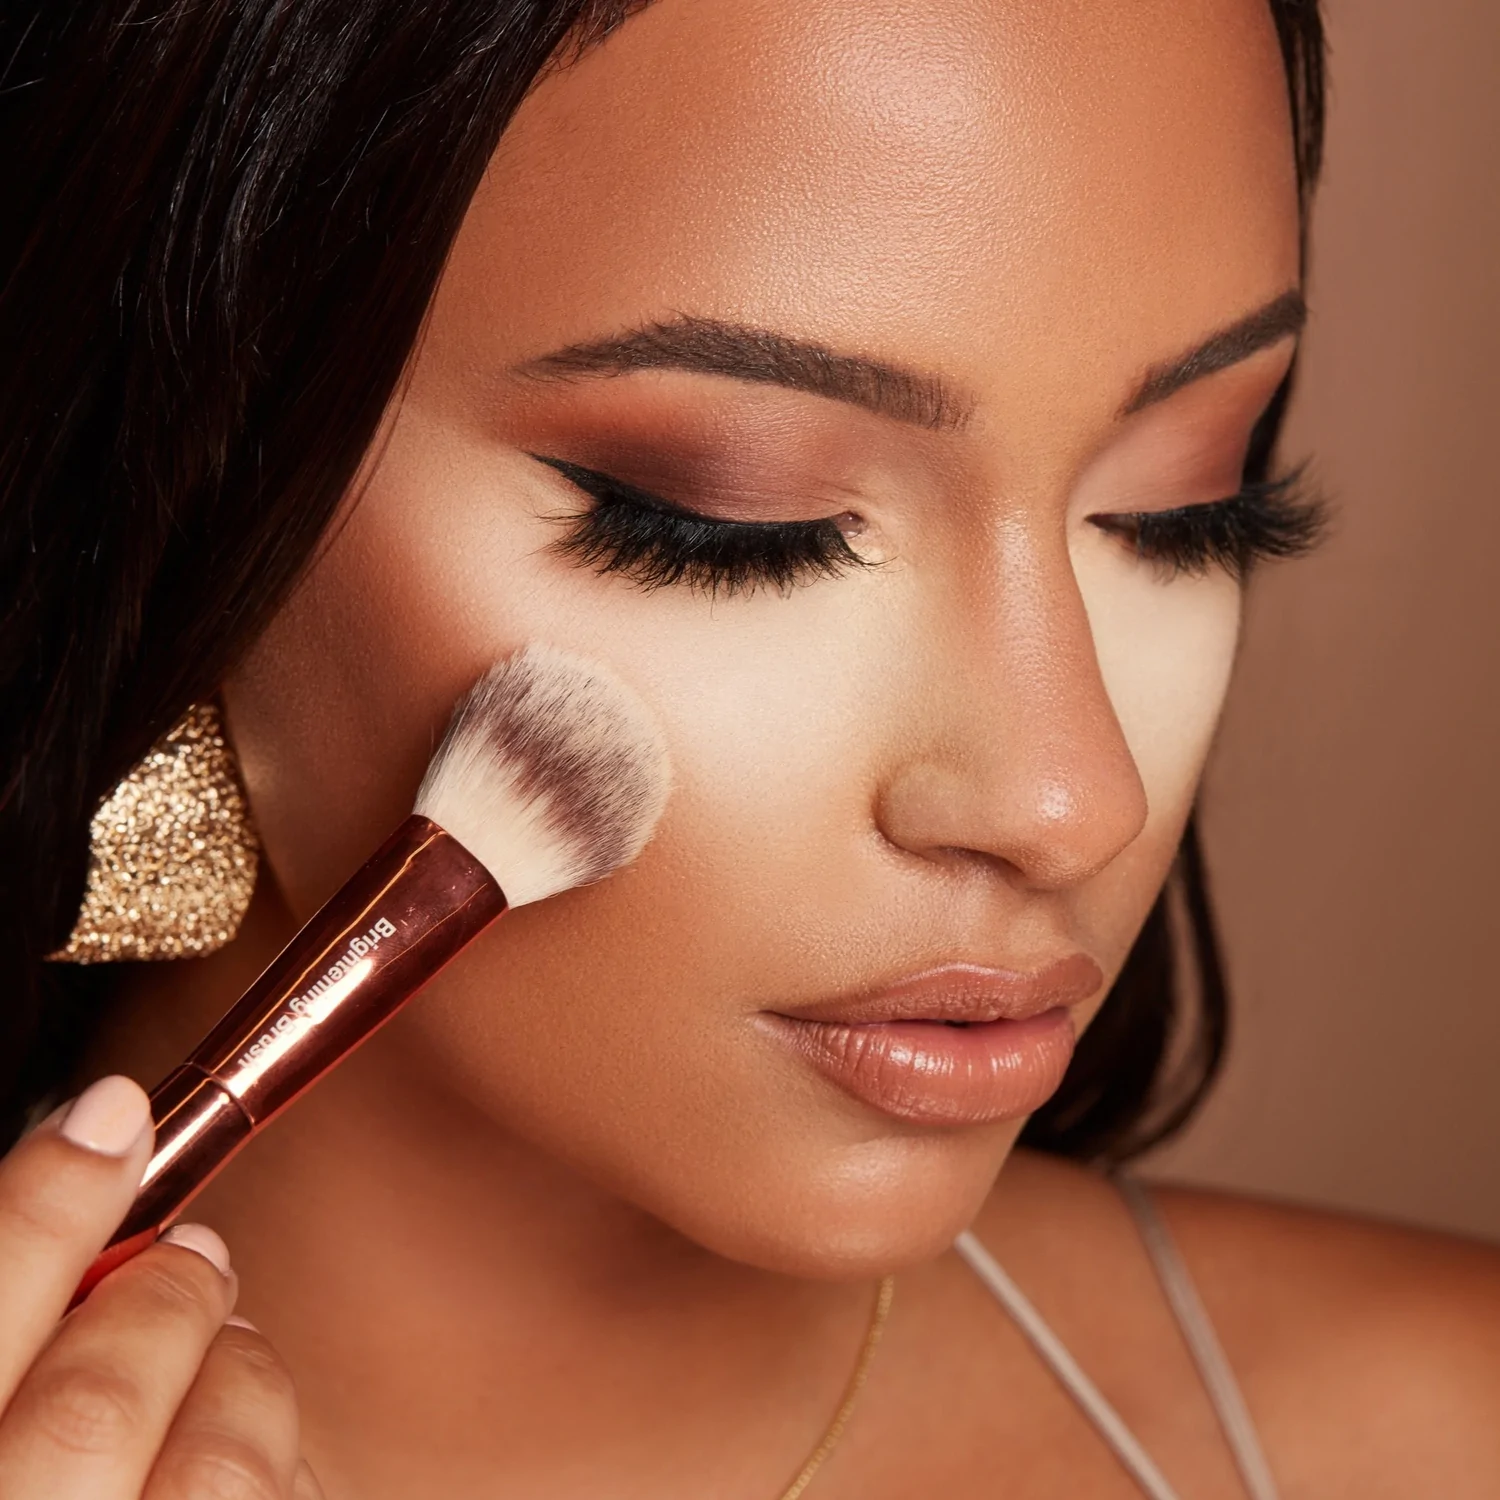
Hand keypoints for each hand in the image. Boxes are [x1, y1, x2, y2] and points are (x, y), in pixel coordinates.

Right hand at [0, 1074, 322, 1497]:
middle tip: (190, 1258)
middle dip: (159, 1300)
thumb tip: (79, 1174)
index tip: (110, 1116)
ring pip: (218, 1475)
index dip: (42, 1205)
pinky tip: (245, 1457)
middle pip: (95, 1403)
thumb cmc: (25, 1473)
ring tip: (221, 1355)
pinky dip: (281, 1467)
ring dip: (238, 1382)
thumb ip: (12, 1336)